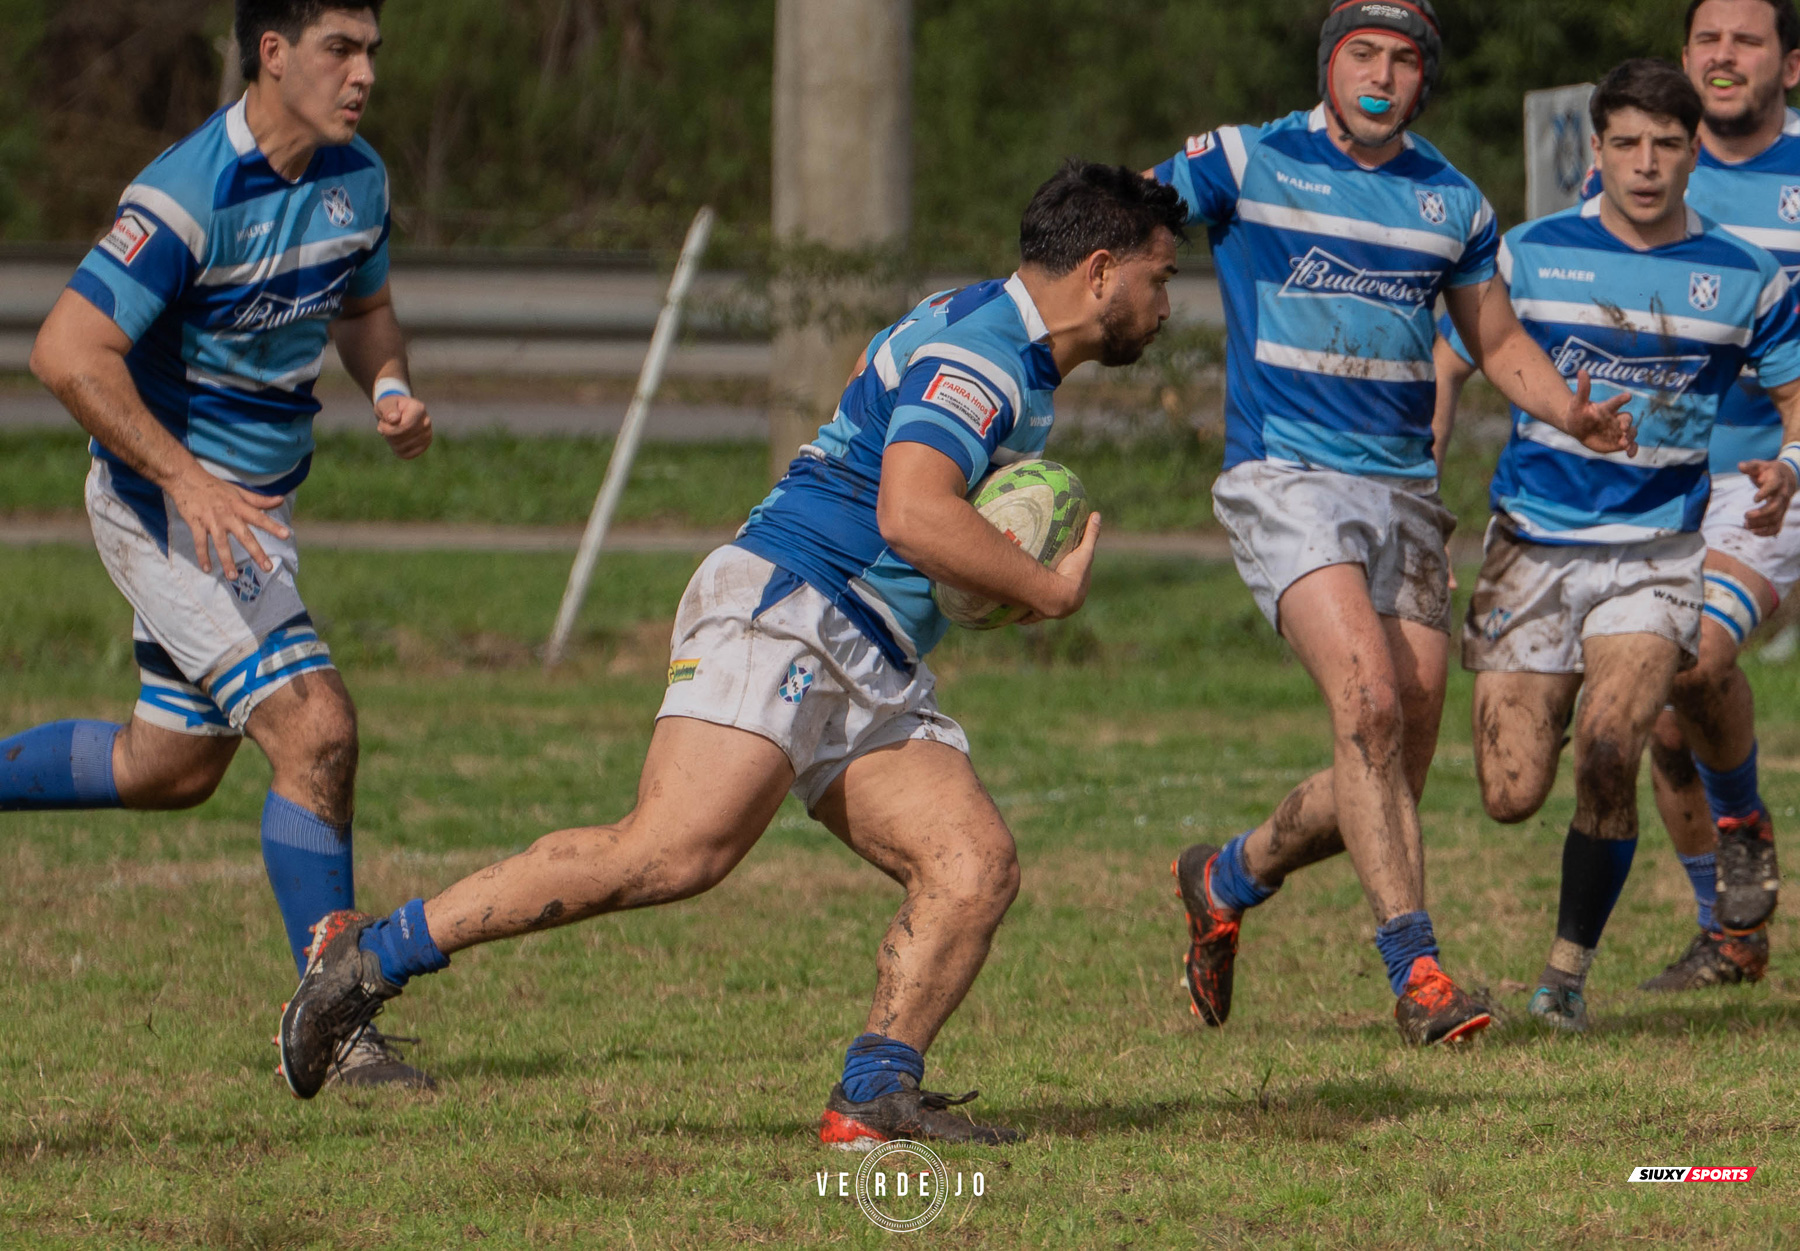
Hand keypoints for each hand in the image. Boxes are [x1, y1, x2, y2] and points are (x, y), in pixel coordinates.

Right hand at [166, 469, 288, 580]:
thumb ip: (259, 499)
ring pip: (221, 544)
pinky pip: (199, 543)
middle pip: (244, 536)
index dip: (273, 526)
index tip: (286, 535)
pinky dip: (202, 556)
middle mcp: (227, 515)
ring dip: (227, 561)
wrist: (186, 479)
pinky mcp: (195, 523)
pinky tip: (207, 569)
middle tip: (267, 567)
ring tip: (233, 576)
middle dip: (256, 552)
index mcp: (239, 506)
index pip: (259, 517)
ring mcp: (211, 520)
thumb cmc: (215, 486)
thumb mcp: (238, 491)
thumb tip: (281, 500)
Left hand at [377, 394, 432, 458]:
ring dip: (392, 442)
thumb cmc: (390, 407)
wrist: (396, 412)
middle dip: (389, 435)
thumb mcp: (385, 404)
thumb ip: (388, 409)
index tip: (381, 425)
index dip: (389, 429)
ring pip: (405, 448)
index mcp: (419, 409)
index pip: (405, 426)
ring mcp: (427, 434)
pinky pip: (408, 455)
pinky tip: (396, 441)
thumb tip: (394, 419)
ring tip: (391, 433)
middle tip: (384, 428)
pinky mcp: (424, 446)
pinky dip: (397, 450)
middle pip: (404, 437)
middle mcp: (426, 422)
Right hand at [1018, 512, 1101, 624]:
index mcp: (1078, 593)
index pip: (1076, 583)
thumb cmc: (1073, 574)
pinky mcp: (1036, 615)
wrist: (1059, 597)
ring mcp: (1051, 611)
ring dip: (1038, 604)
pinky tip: (1018, 617)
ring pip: (1044, 608)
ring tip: (1030, 596)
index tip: (1064, 569)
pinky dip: (1024, 617)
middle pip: (1059, 595)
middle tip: (1046, 581)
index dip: (1070, 575)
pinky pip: (1029, 617)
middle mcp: (1067, 605)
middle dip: (1055, 591)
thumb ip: (1091, 534)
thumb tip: (1097, 514)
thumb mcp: (1084, 552)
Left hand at [1563, 369, 1635, 456]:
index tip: (1627, 396)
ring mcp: (1619, 430)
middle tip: (1623, 427)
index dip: (1621, 399)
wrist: (1578, 427)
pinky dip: (1633, 449)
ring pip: (1630, 432)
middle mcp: (1616, 418)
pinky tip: (1630, 454)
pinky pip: (1630, 445)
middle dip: (1626, 422)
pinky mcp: (1619, 441)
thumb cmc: (1578, 413)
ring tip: (1624, 442)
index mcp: (1607, 408)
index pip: (1616, 402)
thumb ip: (1583, 389)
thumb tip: (1582, 370)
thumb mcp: (1578, 402)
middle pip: (1627, 418)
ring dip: (1630, 437)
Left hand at [1740, 458, 1796, 536]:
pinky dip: (1767, 532)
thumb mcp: (1759, 465)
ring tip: (1746, 525)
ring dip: (1761, 524)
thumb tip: (1740, 466)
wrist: (1786, 477)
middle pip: (1776, 506)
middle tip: (1745, 515)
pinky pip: (1777, 526)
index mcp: (1777, 481)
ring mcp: (1783, 506)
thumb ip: (1750, 466)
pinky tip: (1754, 532)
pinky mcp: (1780, 514)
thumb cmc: (1768, 471)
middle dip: (1761, 513)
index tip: (1754, 499)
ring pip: (1776, 518)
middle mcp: (1782, 494)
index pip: (1774, 487)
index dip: (1765, 493)